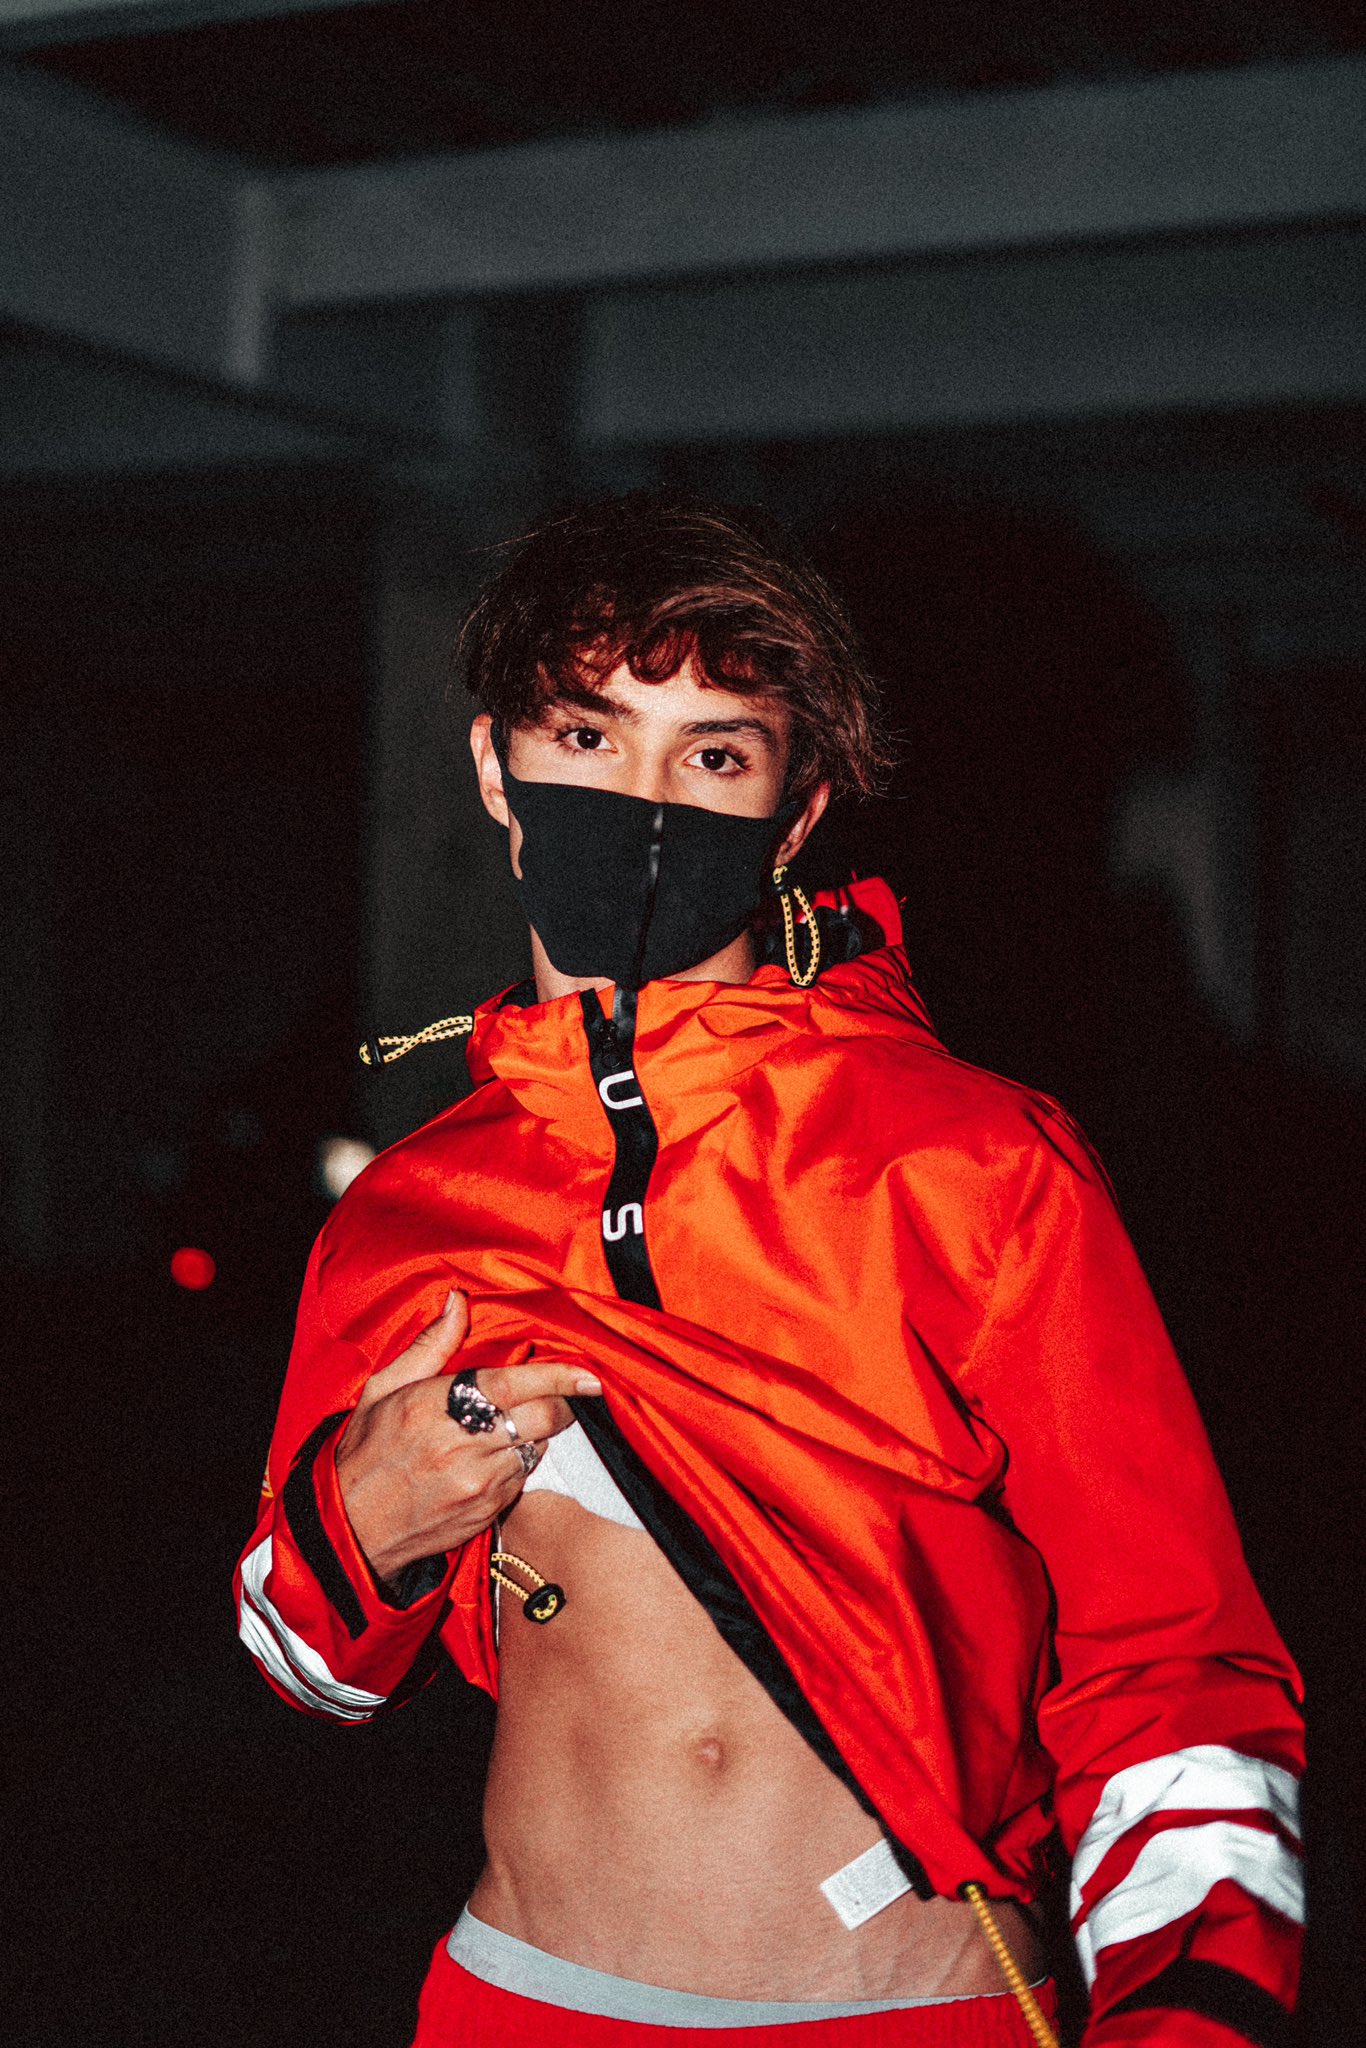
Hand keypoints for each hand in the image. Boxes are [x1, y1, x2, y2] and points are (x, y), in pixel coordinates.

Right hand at [335, 1290, 601, 1586]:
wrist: (351, 1527)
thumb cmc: (366, 1453)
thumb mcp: (384, 1389)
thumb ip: (430, 1345)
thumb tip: (457, 1302)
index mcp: (435, 1406)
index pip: (513, 1384)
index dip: (558, 1377)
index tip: (588, 1375)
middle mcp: (462, 1446)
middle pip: (542, 1418)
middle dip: (561, 1404)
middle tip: (563, 1396)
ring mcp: (478, 1483)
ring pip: (537, 1448)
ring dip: (536, 1434)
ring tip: (508, 1427)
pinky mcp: (486, 1512)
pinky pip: (523, 1479)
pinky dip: (519, 1463)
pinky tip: (494, 1457)